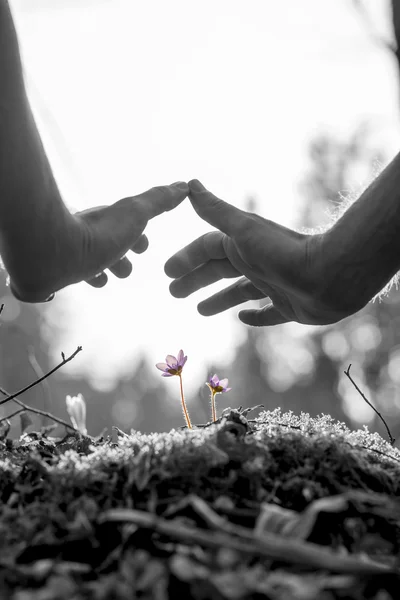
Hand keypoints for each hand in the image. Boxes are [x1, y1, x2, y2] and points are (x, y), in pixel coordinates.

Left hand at [10, 182, 188, 301]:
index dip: (137, 236)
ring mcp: (69, 253)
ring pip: (86, 262)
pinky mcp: (53, 273)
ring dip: (100, 271)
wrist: (54, 252)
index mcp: (106, 221)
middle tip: (125, 269)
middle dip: (119, 257)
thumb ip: (159, 201)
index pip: (125, 226)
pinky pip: (64, 277)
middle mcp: (86, 234)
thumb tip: (183, 185)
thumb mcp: (136, 214)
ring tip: (104, 281)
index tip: (144, 247)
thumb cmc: (99, 234)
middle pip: (106, 245)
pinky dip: (73, 282)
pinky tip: (76, 287)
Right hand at [164, 180, 352, 325]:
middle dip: (196, 280)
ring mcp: (273, 285)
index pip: (207, 249)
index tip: (166, 273)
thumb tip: (189, 183)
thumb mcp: (243, 229)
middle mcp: (256, 262)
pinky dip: (255, 316)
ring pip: (240, 292)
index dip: (186, 259)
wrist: (329, 275)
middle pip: (219, 271)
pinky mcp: (289, 307)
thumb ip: (216, 211)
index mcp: (243, 244)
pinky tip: (243, 318)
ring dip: (219, 299)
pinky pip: (268, 312)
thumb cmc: (283, 252)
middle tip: (173, 293)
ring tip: (199, 311)